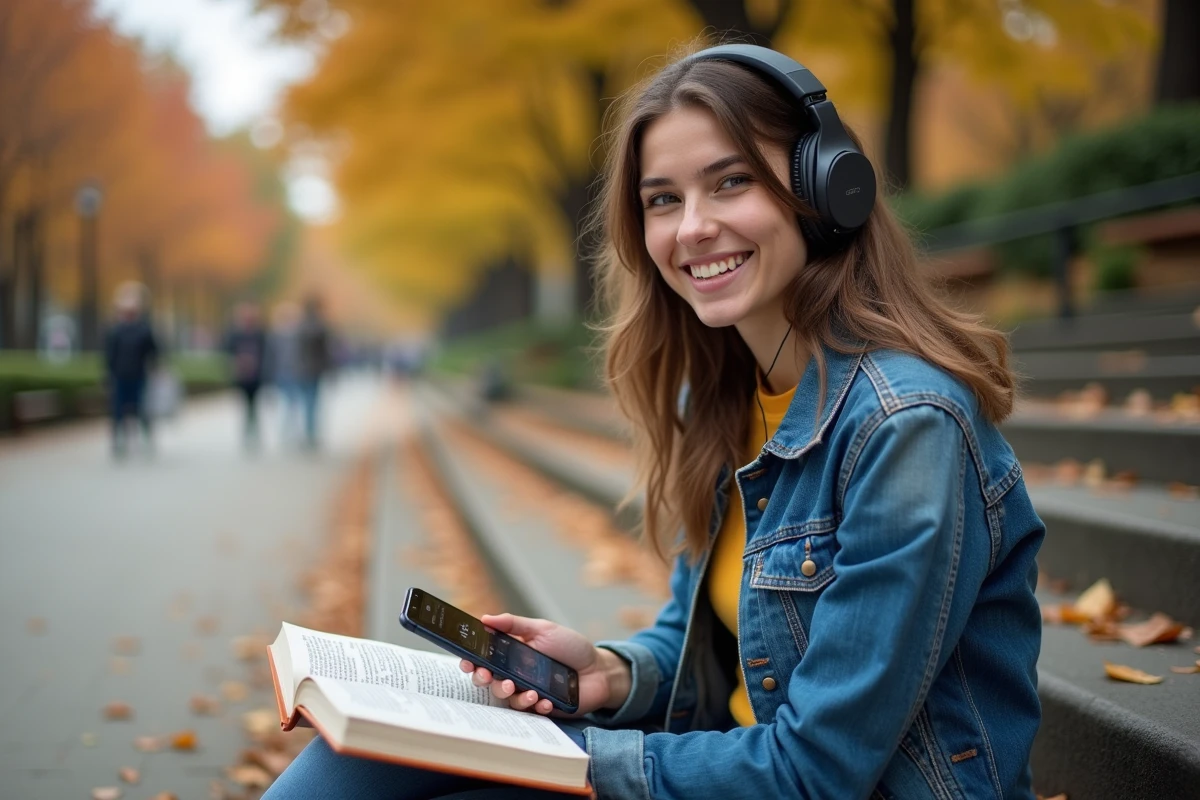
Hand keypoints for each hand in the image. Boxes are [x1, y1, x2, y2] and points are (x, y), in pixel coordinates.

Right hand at [459, 613, 630, 717]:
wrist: (599, 669)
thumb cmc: (571, 646)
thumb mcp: (543, 629)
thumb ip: (515, 624)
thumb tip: (486, 617)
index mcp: (512, 655)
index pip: (485, 660)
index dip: (472, 662)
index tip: (467, 662)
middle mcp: (516, 675)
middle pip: (489, 682)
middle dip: (485, 680)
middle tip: (492, 677)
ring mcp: (527, 693)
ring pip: (507, 700)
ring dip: (514, 696)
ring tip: (529, 692)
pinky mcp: (541, 709)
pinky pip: (531, 712)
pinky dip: (537, 707)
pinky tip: (546, 702)